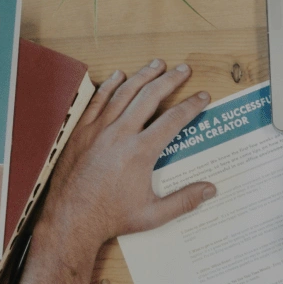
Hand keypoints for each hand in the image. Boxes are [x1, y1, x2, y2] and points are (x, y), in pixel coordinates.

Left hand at [41, 60, 215, 246]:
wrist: (71, 220)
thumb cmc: (111, 218)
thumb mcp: (153, 214)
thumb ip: (185, 200)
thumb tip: (211, 189)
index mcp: (141, 152)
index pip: (174, 119)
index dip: (192, 105)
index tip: (203, 96)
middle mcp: (121, 134)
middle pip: (150, 96)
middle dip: (170, 80)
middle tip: (183, 69)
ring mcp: (99, 130)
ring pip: (125, 93)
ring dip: (143, 76)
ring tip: (157, 64)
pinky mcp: (81, 132)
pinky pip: (98, 101)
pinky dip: (110, 86)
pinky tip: (119, 75)